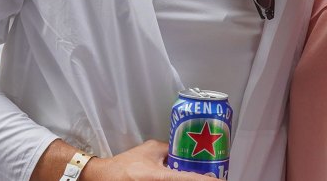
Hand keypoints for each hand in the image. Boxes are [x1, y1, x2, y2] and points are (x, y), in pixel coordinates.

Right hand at [83, 140, 215, 180]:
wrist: (105, 178)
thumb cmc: (126, 165)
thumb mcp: (150, 149)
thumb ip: (168, 148)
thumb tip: (184, 149)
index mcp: (161, 177)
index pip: (190, 180)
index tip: (221, 180)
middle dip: (200, 180)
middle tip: (213, 177)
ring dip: (190, 179)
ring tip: (201, 176)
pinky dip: (181, 180)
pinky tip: (185, 177)